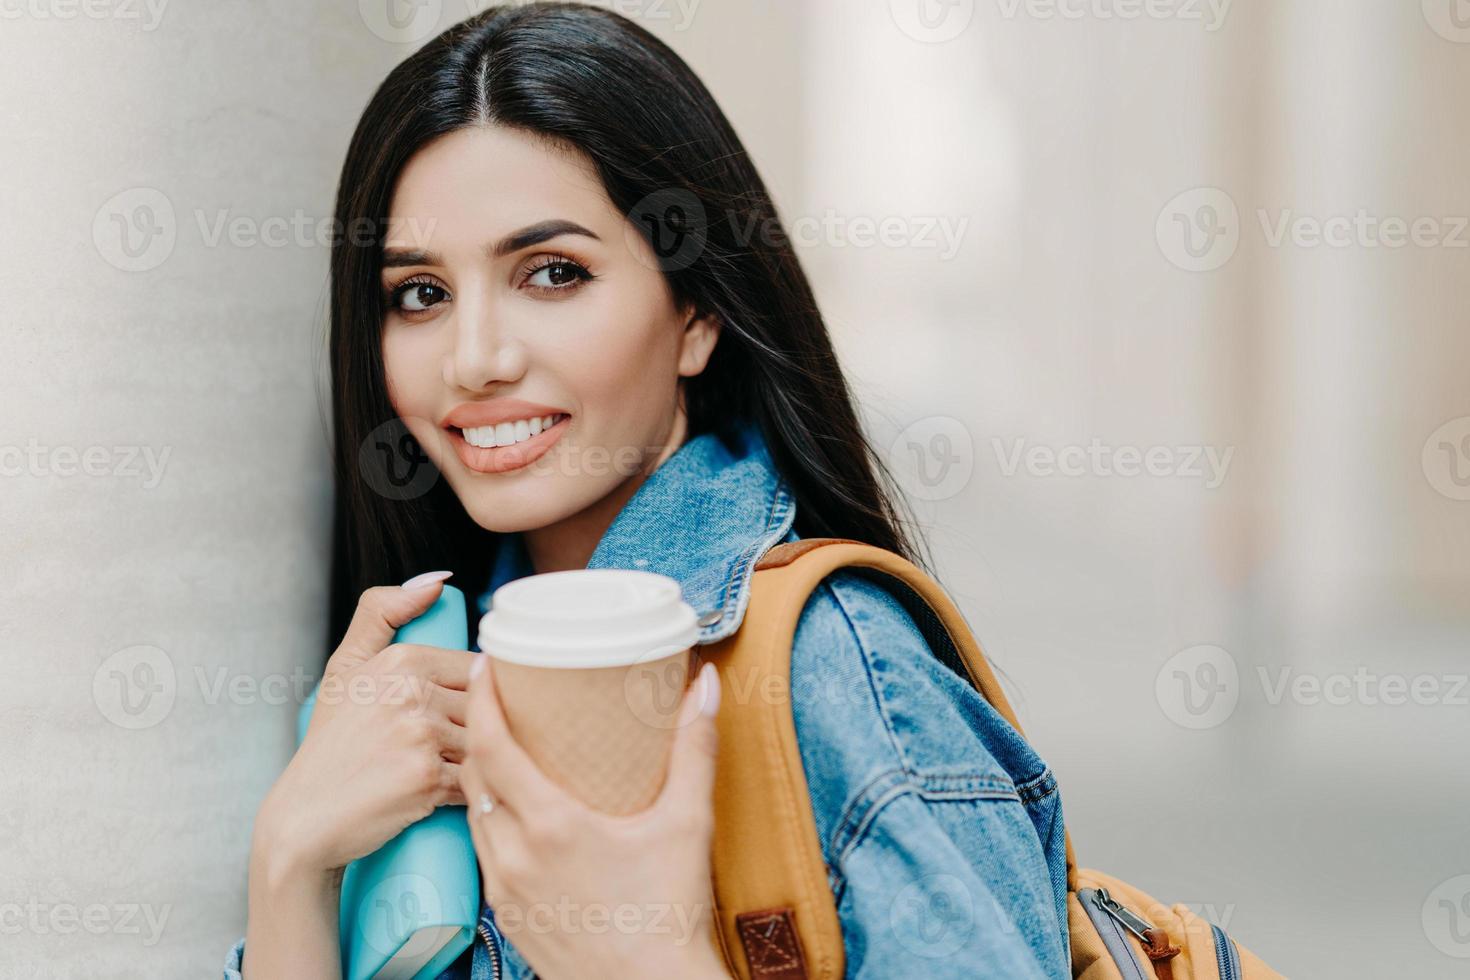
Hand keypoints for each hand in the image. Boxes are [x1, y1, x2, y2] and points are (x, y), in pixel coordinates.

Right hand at [254, 576, 473, 875]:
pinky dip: (476, 790)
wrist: (305, 818)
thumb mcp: (344, 669)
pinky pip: (479, 778)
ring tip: (457, 775)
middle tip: (459, 753)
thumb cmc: (331, 745)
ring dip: (482, 760)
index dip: (473, 697)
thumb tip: (438, 581)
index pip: (475, 669)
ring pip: (486, 741)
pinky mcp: (429, 780)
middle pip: (484, 705)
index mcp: (400, 660)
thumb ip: (382, 612)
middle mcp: (412, 692)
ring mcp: (421, 736)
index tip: (455, 719)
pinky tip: (457, 795)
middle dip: (480, 730)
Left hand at [459, 656, 730, 979]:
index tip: (486, 664)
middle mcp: (515, 856)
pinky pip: (485, 853)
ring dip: (482, 777)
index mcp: (551, 826)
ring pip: (474, 815)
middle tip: (500, 699)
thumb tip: (706, 688)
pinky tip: (519, 813)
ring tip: (506, 748)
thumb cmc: (669, 914)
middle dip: (479, 730)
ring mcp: (505, 890)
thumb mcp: (687, 823)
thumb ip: (694, 750)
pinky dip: (492, 820)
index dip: (483, 699)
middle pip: (473, 775)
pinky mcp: (507, 916)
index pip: (491, 746)